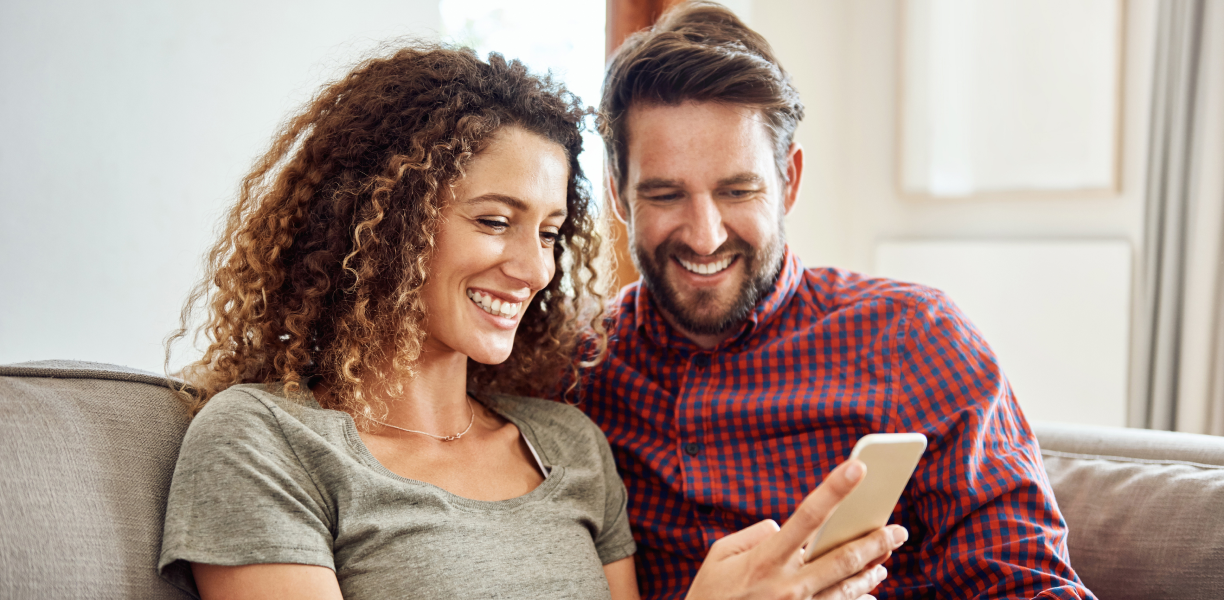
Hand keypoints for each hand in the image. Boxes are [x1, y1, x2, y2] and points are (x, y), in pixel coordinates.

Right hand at [684, 460, 908, 599]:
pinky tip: (869, 592)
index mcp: (767, 558)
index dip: (834, 489)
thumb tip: (783, 527)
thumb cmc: (710, 593)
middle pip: (843, 556)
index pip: (808, 515)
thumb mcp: (720, 555)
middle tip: (898, 529)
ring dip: (872, 570)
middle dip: (876, 540)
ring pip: (849, 587)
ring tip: (885, 558)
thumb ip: (755, 534)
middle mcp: (788, 584)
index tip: (858, 467)